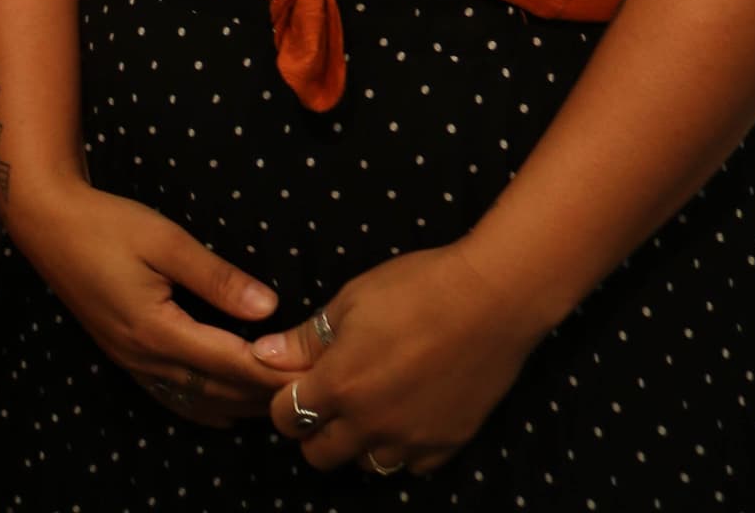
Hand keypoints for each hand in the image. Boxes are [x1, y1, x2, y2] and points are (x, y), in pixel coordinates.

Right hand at [8, 176, 282, 427]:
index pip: (231, 362)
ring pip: (198, 400)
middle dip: (265, 392)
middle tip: (309, 390)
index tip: (311, 372)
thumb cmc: (107, 224)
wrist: (47, 225)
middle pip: (219, 390)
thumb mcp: (164, 239)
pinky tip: (226, 411)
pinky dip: (207, 408)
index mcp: (159, 330)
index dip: (273, 371)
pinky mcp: (126, 357)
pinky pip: (174, 397)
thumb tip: (269, 308)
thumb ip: (216, 276)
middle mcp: (147, 357)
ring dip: (241, 403)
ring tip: (281, 400)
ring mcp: (134, 362)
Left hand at [249, 242, 544, 474]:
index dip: (283, 401)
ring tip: (372, 403)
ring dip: (360, 441)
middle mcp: (370, 425)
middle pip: (319, 456)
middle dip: (315, 430)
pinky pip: (411, 466)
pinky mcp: (446, 446)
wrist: (491, 300)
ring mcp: (410, 441)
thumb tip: (263, 355)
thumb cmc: (415, 288)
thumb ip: (305, 338)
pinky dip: (403, 447)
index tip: (295, 383)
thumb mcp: (351, 301)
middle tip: (330, 397)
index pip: (286, 418)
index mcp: (339, 386)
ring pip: (367, 465)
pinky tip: (408, 412)